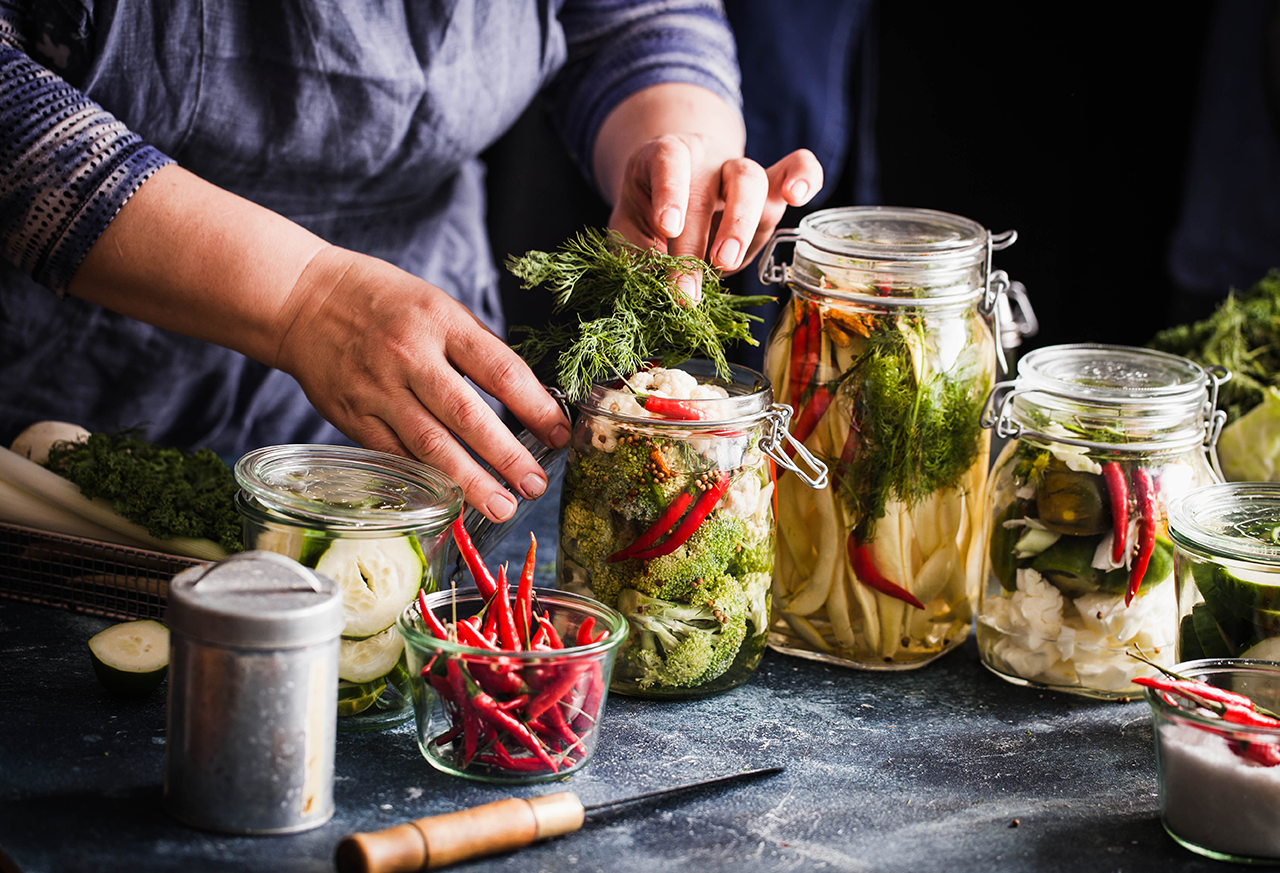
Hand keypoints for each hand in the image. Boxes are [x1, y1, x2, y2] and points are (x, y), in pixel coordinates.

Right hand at [275, 247, 570, 521]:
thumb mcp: (437, 305)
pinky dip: (425, 481)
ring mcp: (378, 390)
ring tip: (501, 507)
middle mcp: (410, 357)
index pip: (499, 370)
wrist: (302, 299)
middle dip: (506, 456)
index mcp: (440, 322)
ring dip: (470, 482)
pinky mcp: (353, 417)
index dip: (535, 407)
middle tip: (535, 486)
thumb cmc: (383, 301)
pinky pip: (396, 456)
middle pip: (467, 416)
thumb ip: (476, 349)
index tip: (560, 434)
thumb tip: (526, 397)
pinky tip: (451, 501)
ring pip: (430, 446)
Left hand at [609, 137, 822, 301]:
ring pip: (750, 180)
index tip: (667, 228)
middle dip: (699, 240)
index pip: (668, 161)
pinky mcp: (769, 188)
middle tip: (689, 287)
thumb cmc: (650, 212)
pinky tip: (800, 196)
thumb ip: (637, 254)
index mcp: (664, 156)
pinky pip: (797, 167)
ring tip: (726, 264)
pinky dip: (805, 176)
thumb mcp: (630, 228)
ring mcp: (740, 170)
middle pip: (709, 185)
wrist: (676, 194)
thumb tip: (654, 291)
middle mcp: (704, 158)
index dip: (670, 192)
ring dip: (740, 225)